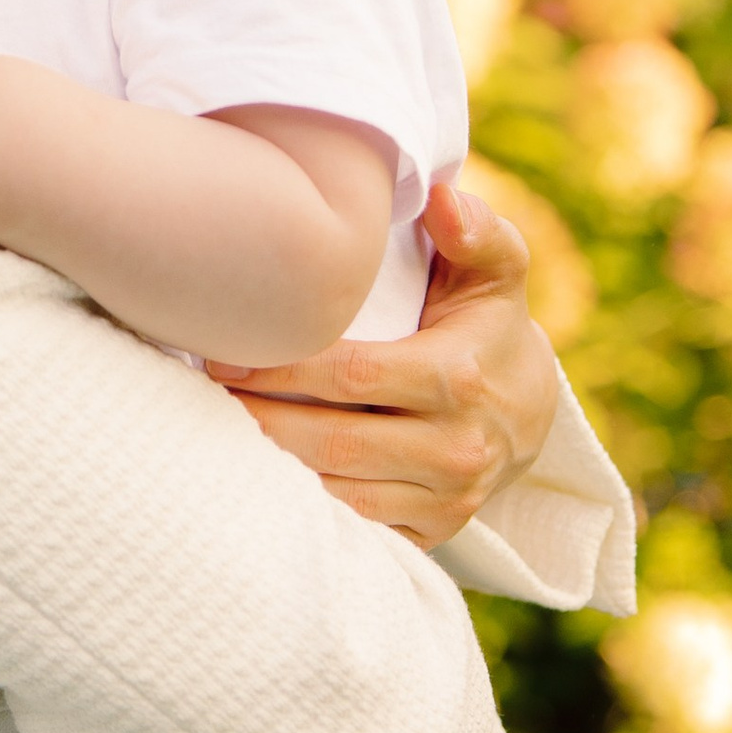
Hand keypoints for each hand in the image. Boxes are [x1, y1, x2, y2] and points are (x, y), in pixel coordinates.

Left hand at [205, 182, 561, 545]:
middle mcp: (456, 448)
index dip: (283, 369)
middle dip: (260, 422)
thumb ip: (474, 230)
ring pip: (338, 495)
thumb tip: (441, 198)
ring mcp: (446, 500)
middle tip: (198, 399)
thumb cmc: (488, 320)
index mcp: (459, 377)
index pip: (353, 376)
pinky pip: (358, 530)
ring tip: (212, 439)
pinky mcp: (434, 533)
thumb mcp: (495, 267)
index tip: (223, 357)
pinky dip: (305, 512)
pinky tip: (256, 484)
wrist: (533, 409)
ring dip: (271, 472)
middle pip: (334, 443)